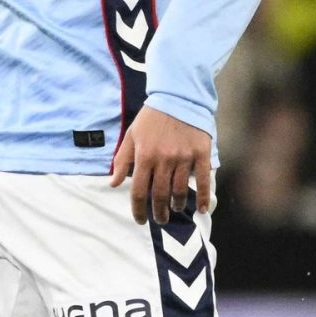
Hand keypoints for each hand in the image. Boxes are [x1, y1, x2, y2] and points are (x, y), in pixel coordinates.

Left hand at [109, 105, 214, 224]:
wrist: (179, 96)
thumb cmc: (152, 117)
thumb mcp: (132, 135)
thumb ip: (122, 160)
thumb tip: (112, 184)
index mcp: (144, 156)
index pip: (139, 192)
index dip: (138, 210)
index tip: (140, 219)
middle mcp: (163, 159)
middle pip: (160, 195)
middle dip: (159, 212)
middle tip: (160, 219)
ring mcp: (184, 158)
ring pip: (180, 190)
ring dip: (177, 205)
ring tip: (175, 209)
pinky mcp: (201, 154)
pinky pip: (203, 180)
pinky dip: (202, 197)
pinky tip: (201, 209)